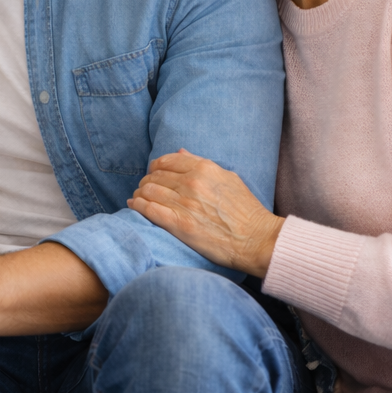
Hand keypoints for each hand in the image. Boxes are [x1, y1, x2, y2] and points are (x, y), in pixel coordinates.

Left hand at [128, 149, 283, 276]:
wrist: (257, 240)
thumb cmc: (246, 211)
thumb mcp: (228, 178)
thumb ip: (201, 164)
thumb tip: (179, 152)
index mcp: (204, 169)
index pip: (166, 161)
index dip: (155, 167)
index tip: (154, 173)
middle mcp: (192, 183)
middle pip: (154, 176)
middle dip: (146, 181)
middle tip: (145, 188)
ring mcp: (184, 204)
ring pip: (148, 191)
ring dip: (140, 193)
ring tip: (139, 197)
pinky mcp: (179, 225)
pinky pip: (148, 210)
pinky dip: (138, 206)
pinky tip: (134, 206)